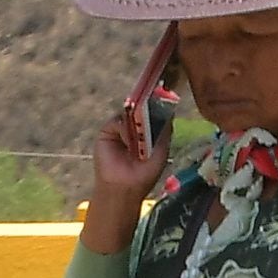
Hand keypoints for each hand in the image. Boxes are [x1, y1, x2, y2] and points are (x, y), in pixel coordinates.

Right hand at [83, 36, 176, 242]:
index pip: (155, 112)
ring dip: (137, 122)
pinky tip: (128, 141)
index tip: (167, 91)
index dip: (160, 103)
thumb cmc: (145, 173)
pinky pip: (118, 121)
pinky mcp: (108, 131)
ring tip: (141, 137)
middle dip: (148, 104)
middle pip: (142, 108)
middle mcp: (136, 127)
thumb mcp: (161, 150)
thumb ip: (164, 130)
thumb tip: (170, 110)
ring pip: (130, 114)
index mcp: (150, 131)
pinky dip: (124, 129)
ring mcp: (121, 128)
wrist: (124, 187)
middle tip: (157, 95)